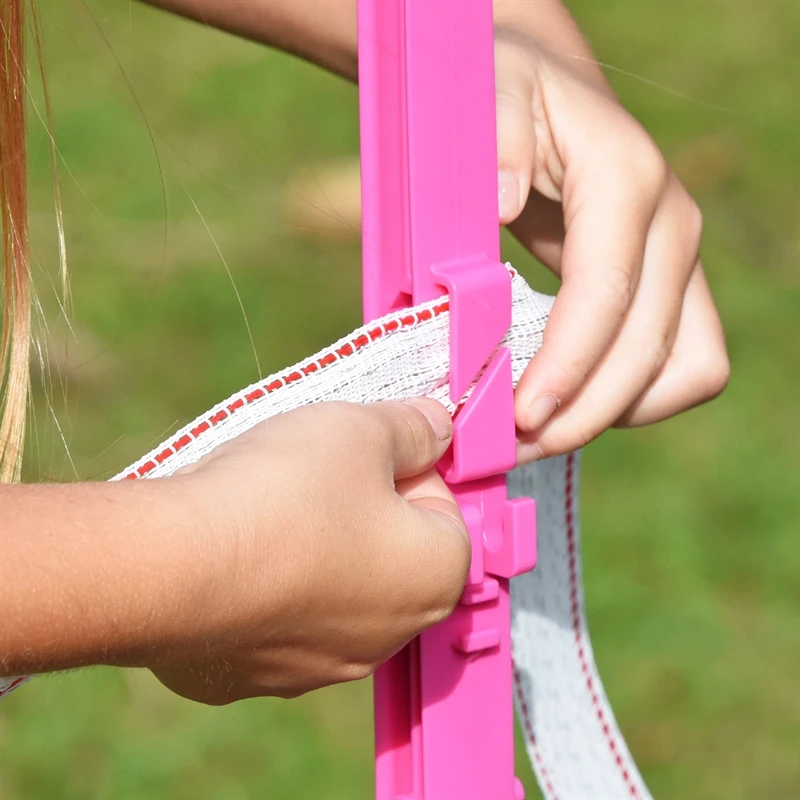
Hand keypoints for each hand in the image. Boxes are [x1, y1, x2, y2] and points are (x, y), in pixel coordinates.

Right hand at [150, 399, 469, 703]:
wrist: (172, 566)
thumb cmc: (285, 495)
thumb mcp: (362, 431)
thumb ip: (413, 427)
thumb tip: (436, 426)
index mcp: (433, 579)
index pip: (447, 514)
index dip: (410, 469)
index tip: (371, 449)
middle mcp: (387, 637)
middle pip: (390, 552)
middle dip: (362, 506)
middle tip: (317, 471)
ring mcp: (318, 667)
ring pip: (330, 587)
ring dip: (312, 545)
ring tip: (268, 506)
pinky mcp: (251, 676)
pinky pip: (272, 618)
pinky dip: (262, 585)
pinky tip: (233, 551)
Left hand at [493, 26, 729, 461]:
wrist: (538, 95)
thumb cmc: (506, 98)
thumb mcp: (489, 94)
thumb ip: (495, 138)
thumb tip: (504, 202)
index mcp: (624, 178)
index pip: (608, 294)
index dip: (568, 367)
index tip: (518, 416)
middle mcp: (671, 224)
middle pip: (650, 352)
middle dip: (582, 411)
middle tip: (510, 445)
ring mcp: (678, 260)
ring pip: (681, 372)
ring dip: (610, 414)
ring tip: (536, 433)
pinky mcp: (670, 289)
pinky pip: (675, 369)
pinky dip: (626, 400)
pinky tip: (568, 404)